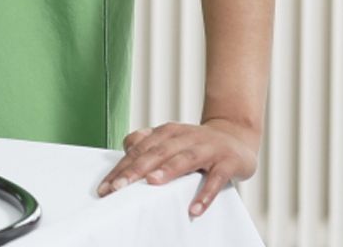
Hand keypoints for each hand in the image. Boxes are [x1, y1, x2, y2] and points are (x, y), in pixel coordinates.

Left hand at [96, 117, 258, 217]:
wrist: (235, 135)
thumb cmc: (196, 143)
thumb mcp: (170, 139)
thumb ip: (147, 143)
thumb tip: (126, 149)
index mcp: (166, 132)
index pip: (139, 150)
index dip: (121, 168)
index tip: (106, 187)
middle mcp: (184, 137)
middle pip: (156, 153)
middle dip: (135, 170)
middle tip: (118, 187)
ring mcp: (206, 148)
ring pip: (184, 159)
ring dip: (167, 171)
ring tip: (151, 183)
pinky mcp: (227, 162)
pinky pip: (216, 179)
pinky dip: (205, 194)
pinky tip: (195, 209)